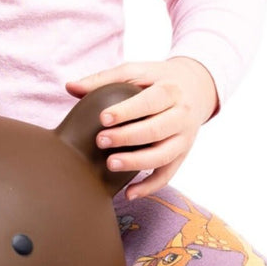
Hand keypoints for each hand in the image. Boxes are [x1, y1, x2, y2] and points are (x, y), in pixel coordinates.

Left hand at [64, 57, 218, 199]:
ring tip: (110, 165)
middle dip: (128, 137)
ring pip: (164, 155)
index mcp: (170, 90)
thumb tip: (70, 87)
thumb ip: (103, 78)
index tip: (103, 118)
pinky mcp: (182, 154)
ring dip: (137, 163)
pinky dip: (150, 187)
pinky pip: (168, 175)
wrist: (196, 88)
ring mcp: (184, 137)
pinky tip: (129, 193)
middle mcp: (182, 115)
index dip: (127, 111)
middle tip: (100, 141)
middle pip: (157, 130)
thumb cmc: (157, 79)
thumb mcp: (135, 71)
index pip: (150, 102)